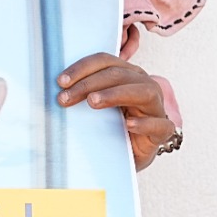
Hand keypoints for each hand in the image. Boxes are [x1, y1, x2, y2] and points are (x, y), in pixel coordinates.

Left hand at [55, 53, 175, 170]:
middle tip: (66, 98)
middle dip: (89, 83)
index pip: (105, 61)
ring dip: (115, 94)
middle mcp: (144, 85)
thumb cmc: (110, 126)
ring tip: (93, 102)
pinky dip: (144, 123)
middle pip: (119, 74)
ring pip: (143, 92)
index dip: (82, 68)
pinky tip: (128, 124)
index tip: (60, 82)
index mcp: (128, 74)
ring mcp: (156, 107)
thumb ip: (82, 93)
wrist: (128, 154)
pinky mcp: (163, 131)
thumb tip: (54, 89)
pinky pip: (160, 124)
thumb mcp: (95, 106)